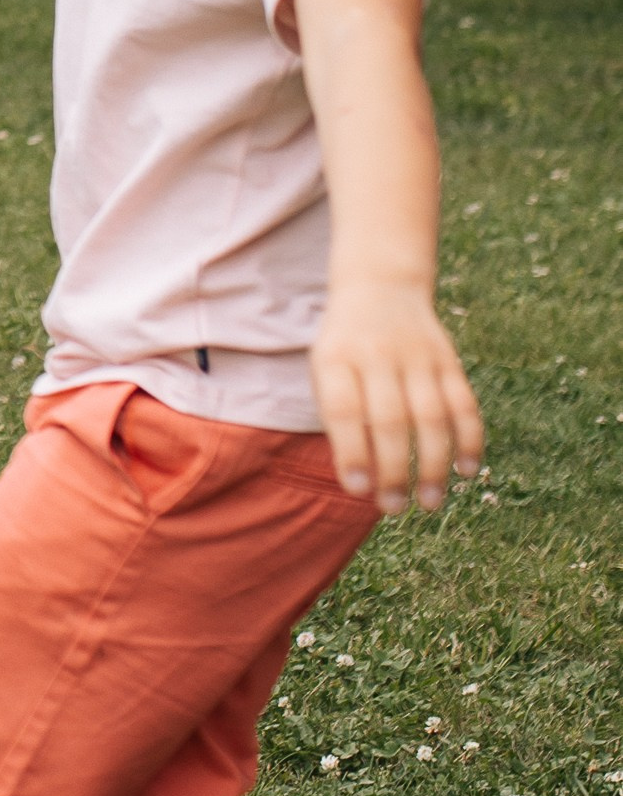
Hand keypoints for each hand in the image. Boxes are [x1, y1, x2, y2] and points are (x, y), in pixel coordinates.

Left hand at [309, 280, 482, 514]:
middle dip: (394, 469)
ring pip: (432, 415)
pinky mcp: (449, 359)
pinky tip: (467, 472)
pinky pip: (464, 403)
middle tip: (394, 508)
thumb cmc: (346, 349)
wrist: (380, 286)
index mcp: (336, 358)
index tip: (358, 491)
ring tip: (430, 502)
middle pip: (390, 419)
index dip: (351, 452)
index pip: (343, 409)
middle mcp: (377, 355)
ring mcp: (417, 355)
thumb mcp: (325, 372)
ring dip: (434, 464)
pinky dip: (470, 439)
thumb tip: (364, 482)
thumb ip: (340, 421)